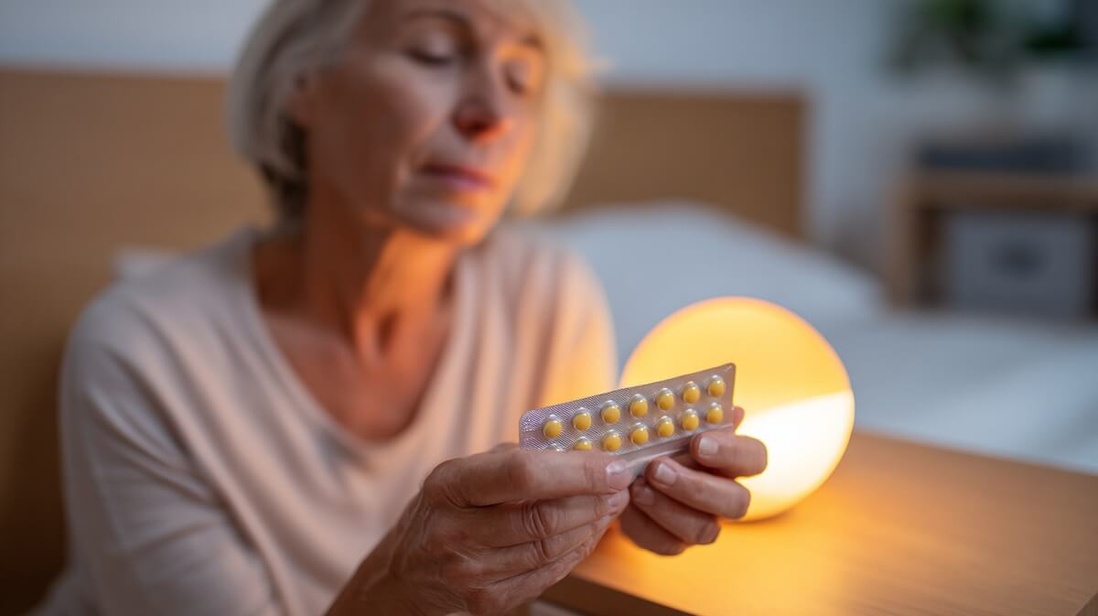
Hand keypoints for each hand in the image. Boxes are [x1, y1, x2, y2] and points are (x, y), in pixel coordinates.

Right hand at [340, 446, 631, 615]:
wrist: (403, 574)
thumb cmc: (443, 512)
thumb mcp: (462, 475)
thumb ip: (515, 460)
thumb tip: (580, 452)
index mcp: (450, 486)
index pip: (523, 474)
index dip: (577, 471)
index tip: (612, 464)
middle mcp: (455, 531)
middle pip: (544, 517)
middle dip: (594, 499)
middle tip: (621, 484)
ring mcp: (470, 572)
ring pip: (551, 548)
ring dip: (592, 525)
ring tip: (610, 506)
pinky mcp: (486, 601)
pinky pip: (547, 575)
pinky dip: (576, 552)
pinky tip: (588, 534)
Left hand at [620, 407, 766, 554]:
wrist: (620, 467)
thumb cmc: (654, 437)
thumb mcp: (669, 420)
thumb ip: (695, 415)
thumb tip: (732, 411)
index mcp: (732, 460)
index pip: (754, 458)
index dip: (731, 452)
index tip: (698, 442)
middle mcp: (725, 495)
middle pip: (736, 502)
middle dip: (695, 486)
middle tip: (657, 467)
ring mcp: (702, 523)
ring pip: (703, 529)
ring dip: (667, 507)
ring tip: (637, 486)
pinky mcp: (673, 543)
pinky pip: (667, 544)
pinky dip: (644, 524)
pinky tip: (625, 504)